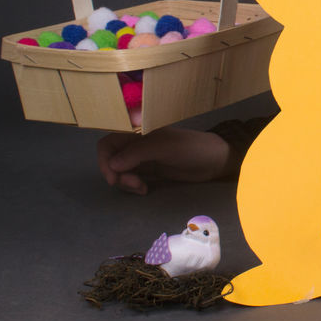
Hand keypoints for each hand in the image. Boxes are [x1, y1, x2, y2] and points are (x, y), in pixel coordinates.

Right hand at [96, 127, 233, 194]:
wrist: (214, 160)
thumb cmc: (192, 148)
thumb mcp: (165, 148)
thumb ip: (137, 153)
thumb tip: (112, 164)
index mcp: (138, 131)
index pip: (108, 142)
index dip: (105, 159)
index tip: (114, 177)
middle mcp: (137, 142)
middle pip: (111, 158)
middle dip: (116, 174)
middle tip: (133, 184)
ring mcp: (142, 157)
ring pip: (119, 170)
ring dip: (125, 181)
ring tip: (142, 188)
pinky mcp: (149, 169)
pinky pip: (130, 177)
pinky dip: (132, 185)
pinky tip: (144, 189)